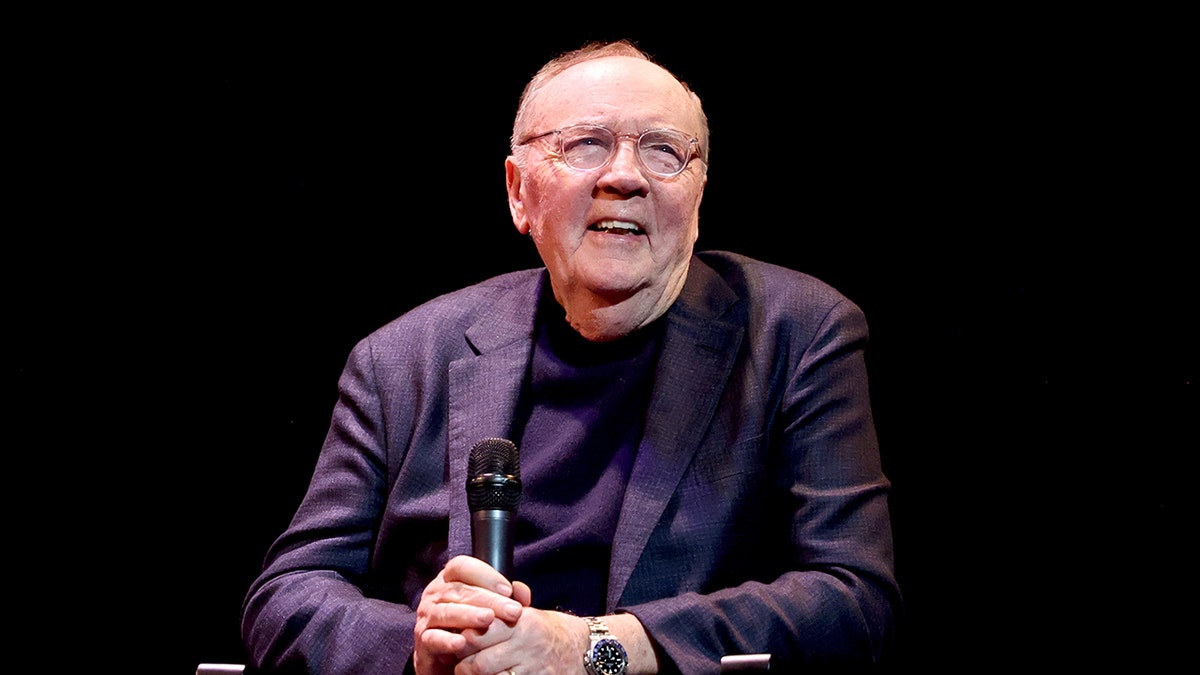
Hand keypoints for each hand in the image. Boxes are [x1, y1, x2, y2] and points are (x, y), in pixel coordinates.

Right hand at [413, 555, 528, 674]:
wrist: (451, 659)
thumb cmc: (473, 626)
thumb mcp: (490, 609)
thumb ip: (507, 598)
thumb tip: (522, 591)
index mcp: (450, 580)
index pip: (462, 567)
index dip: (485, 575)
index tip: (508, 590)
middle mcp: (435, 594)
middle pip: (460, 590)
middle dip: (488, 600)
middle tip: (512, 611)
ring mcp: (427, 616)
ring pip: (446, 611)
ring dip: (468, 616)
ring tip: (488, 620)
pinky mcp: (423, 640)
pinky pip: (433, 638)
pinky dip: (446, 640)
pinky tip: (461, 642)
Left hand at [456, 605, 587, 674]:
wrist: (582, 650)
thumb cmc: (547, 631)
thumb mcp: (529, 613)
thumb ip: (504, 604)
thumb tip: (480, 587)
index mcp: (520, 622)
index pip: (479, 632)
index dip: (461, 641)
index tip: (456, 642)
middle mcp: (525, 645)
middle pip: (479, 662)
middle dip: (464, 665)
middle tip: (459, 664)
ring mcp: (531, 668)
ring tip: (470, 674)